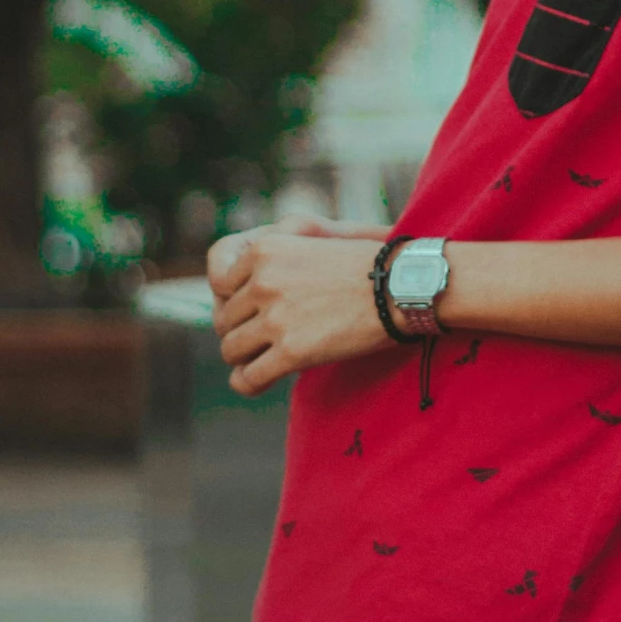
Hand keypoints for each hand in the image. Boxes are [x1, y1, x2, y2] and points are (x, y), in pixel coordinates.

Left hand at [207, 226, 388, 396]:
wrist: (401, 287)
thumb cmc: (364, 262)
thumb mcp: (311, 237)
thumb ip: (273, 254)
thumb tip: (228, 282)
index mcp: (265, 250)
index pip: (219, 284)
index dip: (232, 301)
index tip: (247, 312)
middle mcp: (262, 281)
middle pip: (224, 319)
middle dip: (240, 331)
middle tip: (260, 340)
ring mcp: (275, 318)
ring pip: (231, 349)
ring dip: (244, 358)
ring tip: (262, 360)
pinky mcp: (291, 352)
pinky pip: (248, 377)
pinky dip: (249, 383)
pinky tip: (260, 383)